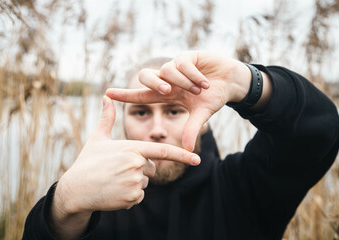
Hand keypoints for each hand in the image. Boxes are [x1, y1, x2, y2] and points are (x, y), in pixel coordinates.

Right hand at [49, 96, 200, 238]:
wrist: (75, 189)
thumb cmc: (87, 162)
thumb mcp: (97, 138)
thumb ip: (107, 118)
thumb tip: (106, 96)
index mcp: (132, 148)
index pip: (163, 151)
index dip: (182, 155)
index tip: (197, 159)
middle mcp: (136, 165)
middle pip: (150, 168)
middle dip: (139, 169)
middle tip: (117, 170)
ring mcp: (135, 183)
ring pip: (144, 183)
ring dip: (133, 183)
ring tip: (113, 180)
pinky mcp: (132, 199)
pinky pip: (138, 197)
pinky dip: (129, 196)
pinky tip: (114, 191)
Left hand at [106, 51, 251, 150]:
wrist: (230, 82)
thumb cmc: (213, 97)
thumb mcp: (201, 114)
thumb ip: (191, 129)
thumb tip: (185, 150)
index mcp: (167, 94)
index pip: (141, 95)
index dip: (125, 94)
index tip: (107, 94)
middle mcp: (167, 79)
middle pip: (146, 76)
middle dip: (153, 84)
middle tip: (167, 92)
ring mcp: (176, 66)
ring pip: (167, 70)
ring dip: (183, 83)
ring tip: (198, 91)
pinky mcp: (187, 56)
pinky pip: (182, 64)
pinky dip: (193, 75)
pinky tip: (205, 82)